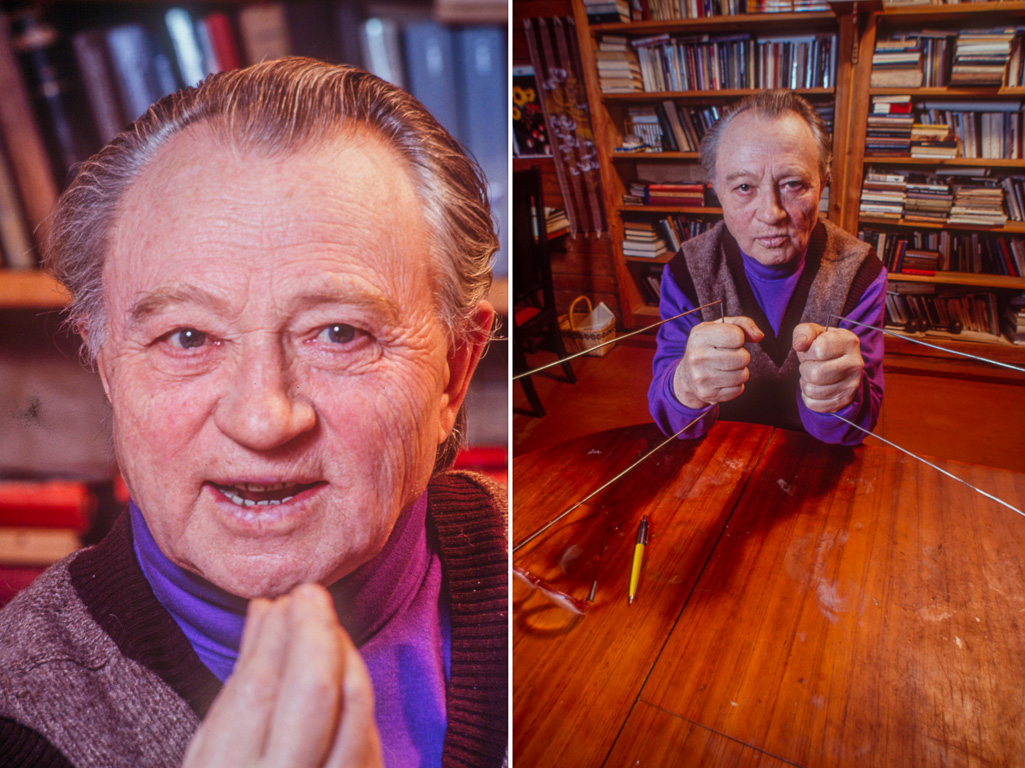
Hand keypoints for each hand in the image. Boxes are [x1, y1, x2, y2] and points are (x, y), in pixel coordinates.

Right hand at [182, 584, 381, 767]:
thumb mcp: (213, 755)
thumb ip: (241, 686)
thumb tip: (265, 610)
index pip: (259, 688)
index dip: (281, 634)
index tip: (289, 596)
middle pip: (314, 691)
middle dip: (317, 631)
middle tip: (311, 595)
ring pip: (353, 710)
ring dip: (345, 656)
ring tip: (327, 628)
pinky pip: (368, 740)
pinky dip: (357, 698)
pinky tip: (345, 672)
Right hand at [672, 316, 763, 408]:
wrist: (687, 375)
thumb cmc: (708, 346)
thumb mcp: (720, 327)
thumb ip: (742, 324)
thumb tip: (759, 336)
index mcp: (699, 335)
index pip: (737, 336)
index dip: (739, 338)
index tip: (729, 341)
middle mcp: (697, 357)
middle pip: (743, 357)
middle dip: (741, 356)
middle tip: (729, 357)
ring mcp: (701, 378)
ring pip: (743, 375)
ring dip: (740, 371)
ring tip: (726, 368)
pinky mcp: (707, 394)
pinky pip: (738, 390)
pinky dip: (735, 385)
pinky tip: (723, 380)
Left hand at [792, 323, 863, 412]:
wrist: (839, 363)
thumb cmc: (822, 344)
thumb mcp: (814, 332)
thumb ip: (803, 332)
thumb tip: (799, 345)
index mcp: (849, 341)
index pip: (819, 349)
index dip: (808, 351)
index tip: (812, 350)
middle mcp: (855, 364)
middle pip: (815, 373)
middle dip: (804, 368)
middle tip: (810, 364)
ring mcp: (851, 385)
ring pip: (812, 390)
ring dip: (805, 382)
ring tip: (812, 374)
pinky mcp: (843, 401)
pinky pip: (812, 403)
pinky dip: (807, 396)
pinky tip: (816, 386)